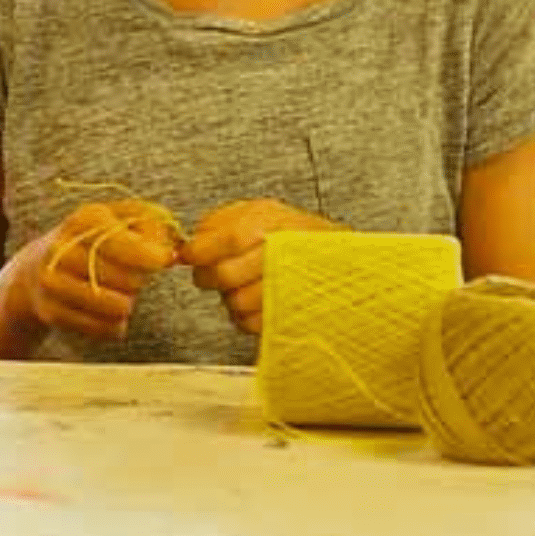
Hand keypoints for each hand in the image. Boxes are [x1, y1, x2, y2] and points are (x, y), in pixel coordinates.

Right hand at [9, 200, 179, 343]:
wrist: (35, 269)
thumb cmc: (90, 242)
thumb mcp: (117, 220)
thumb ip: (150, 224)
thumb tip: (170, 253)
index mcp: (83, 220)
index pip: (124, 243)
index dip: (151, 255)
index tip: (164, 260)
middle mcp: (61, 249)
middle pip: (129, 280)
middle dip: (138, 281)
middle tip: (130, 276)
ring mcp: (52, 282)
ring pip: (118, 307)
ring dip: (127, 303)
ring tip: (119, 293)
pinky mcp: (52, 312)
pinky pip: (105, 329)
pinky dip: (114, 324)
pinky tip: (105, 311)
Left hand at [184, 199, 337, 334]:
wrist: (345, 261)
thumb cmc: (296, 234)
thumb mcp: (260, 211)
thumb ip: (220, 223)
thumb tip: (190, 247)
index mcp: (273, 226)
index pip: (228, 240)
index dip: (200, 251)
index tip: (189, 255)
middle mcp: (283, 258)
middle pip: (226, 275)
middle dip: (209, 276)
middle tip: (211, 272)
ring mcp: (291, 290)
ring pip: (237, 303)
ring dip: (230, 297)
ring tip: (242, 285)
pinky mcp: (293, 318)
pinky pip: (252, 324)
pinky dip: (245, 316)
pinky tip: (255, 300)